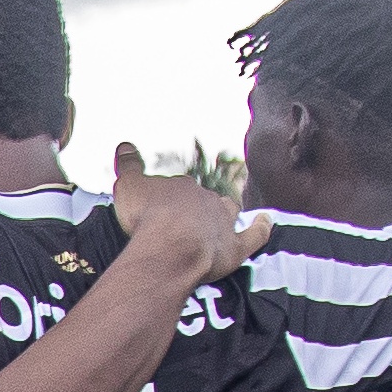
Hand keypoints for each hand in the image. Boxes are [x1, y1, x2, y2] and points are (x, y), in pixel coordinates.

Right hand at [104, 143, 265, 281]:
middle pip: (202, 198)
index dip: (167, 199)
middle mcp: (205, 200)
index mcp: (180, 188)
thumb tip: (125, 144)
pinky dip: (262, 227)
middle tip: (183, 218)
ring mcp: (223, 223)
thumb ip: (128, 165)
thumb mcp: (129, 186)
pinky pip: (255, 235)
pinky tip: (266, 221)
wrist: (171, 246)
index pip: (175, 188)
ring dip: (228, 210)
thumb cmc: (147, 217)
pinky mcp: (234, 248)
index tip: (158, 208)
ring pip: (230, 210)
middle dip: (195, 205)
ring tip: (224, 214)